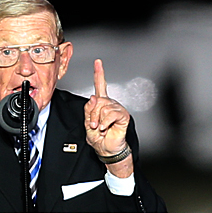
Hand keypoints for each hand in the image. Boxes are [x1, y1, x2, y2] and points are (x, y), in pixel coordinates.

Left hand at [84, 58, 132, 172]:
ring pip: (103, 107)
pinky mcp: (123, 115)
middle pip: (98, 100)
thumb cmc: (99, 139)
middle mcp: (110, 104)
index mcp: (101, 104)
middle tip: (93, 125)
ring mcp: (117, 109)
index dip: (99, 74)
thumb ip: (89, 110)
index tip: (98, 62)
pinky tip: (105, 128)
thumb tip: (94, 98)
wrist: (107, 150)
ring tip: (100, 128)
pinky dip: (105, 122)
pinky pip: (111, 113)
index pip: (100, 86)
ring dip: (98, 119)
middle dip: (92, 114)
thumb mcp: (88, 123)